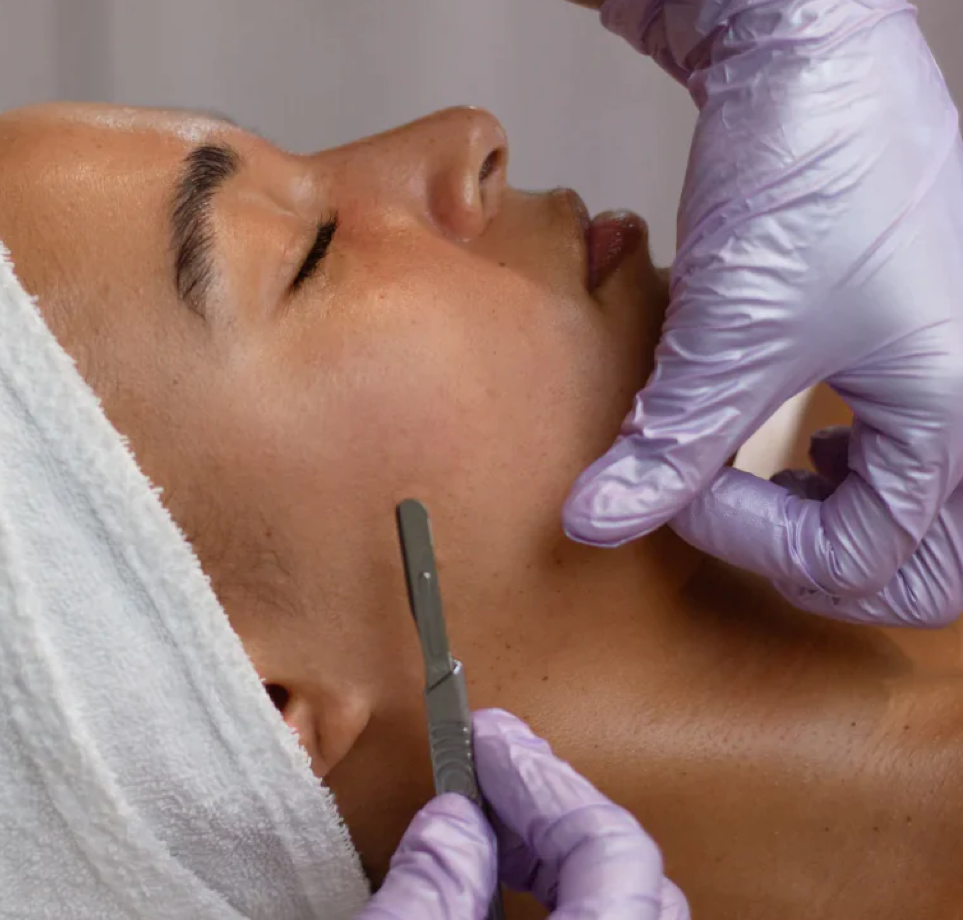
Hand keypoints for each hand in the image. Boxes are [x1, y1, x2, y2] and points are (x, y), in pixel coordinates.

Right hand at [357, 709, 688, 918]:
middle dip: (551, 803)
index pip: (610, 845)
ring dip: (556, 850)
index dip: (544, 779)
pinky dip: (561, 897)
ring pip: (624, 902)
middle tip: (491, 762)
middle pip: (627, 866)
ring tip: (493, 816)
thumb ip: (430, 890)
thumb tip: (452, 818)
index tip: (488, 739)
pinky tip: (504, 889)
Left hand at [563, 0, 962, 625]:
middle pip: (925, 569)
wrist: (813, 64)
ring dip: (837, 523)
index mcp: (957, 413)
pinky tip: (806, 438)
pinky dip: (854, 472)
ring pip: (923, 522)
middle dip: (821, 562)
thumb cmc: (806, 170)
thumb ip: (666, 444)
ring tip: (766, 486)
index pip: (860, 557)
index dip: (749, 538)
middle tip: (743, 525)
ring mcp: (959, 374)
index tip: (679, 487)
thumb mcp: (729, 331)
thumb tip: (596, 522)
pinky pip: (913, 455)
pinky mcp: (930, 347)